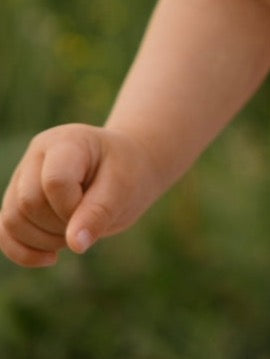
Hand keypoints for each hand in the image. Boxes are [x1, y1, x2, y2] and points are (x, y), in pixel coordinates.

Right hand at [0, 125, 160, 266]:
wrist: (123, 170)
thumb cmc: (126, 173)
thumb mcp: (124, 187)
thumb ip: (99, 212)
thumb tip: (76, 245)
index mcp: (67, 141)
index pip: (54, 181)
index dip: (72, 208)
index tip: (98, 208)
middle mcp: (37, 155)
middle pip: (28, 203)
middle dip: (59, 226)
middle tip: (89, 222)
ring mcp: (23, 177)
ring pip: (11, 221)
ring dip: (43, 241)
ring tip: (75, 232)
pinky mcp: (17, 201)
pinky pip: (4, 233)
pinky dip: (23, 253)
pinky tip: (51, 258)